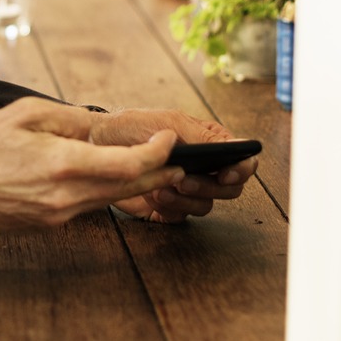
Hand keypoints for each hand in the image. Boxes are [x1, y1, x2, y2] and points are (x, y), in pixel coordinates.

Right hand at [0, 98, 186, 229]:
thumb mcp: (25, 113)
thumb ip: (68, 117)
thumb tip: (97, 124)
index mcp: (63, 164)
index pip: (129, 165)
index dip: (158, 154)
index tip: (169, 141)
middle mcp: (65, 196)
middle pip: (129, 189)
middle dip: (160, 174)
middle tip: (181, 162)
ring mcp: (58, 216)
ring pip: (111, 201)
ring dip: (137, 185)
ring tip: (157, 170)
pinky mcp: (48, 224)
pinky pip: (88, 207)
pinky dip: (106, 193)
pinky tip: (110, 179)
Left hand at [88, 109, 257, 222]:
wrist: (97, 144)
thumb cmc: (133, 126)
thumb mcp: (170, 123)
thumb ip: (205, 137)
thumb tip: (240, 145)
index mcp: (209, 144)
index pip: (243, 162)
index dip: (242, 170)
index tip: (226, 173)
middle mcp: (203, 169)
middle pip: (229, 189)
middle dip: (208, 187)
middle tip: (184, 180)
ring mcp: (186, 189)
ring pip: (205, 206)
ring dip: (185, 200)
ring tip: (162, 187)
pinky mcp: (167, 207)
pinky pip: (181, 217)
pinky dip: (169, 209)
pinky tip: (153, 195)